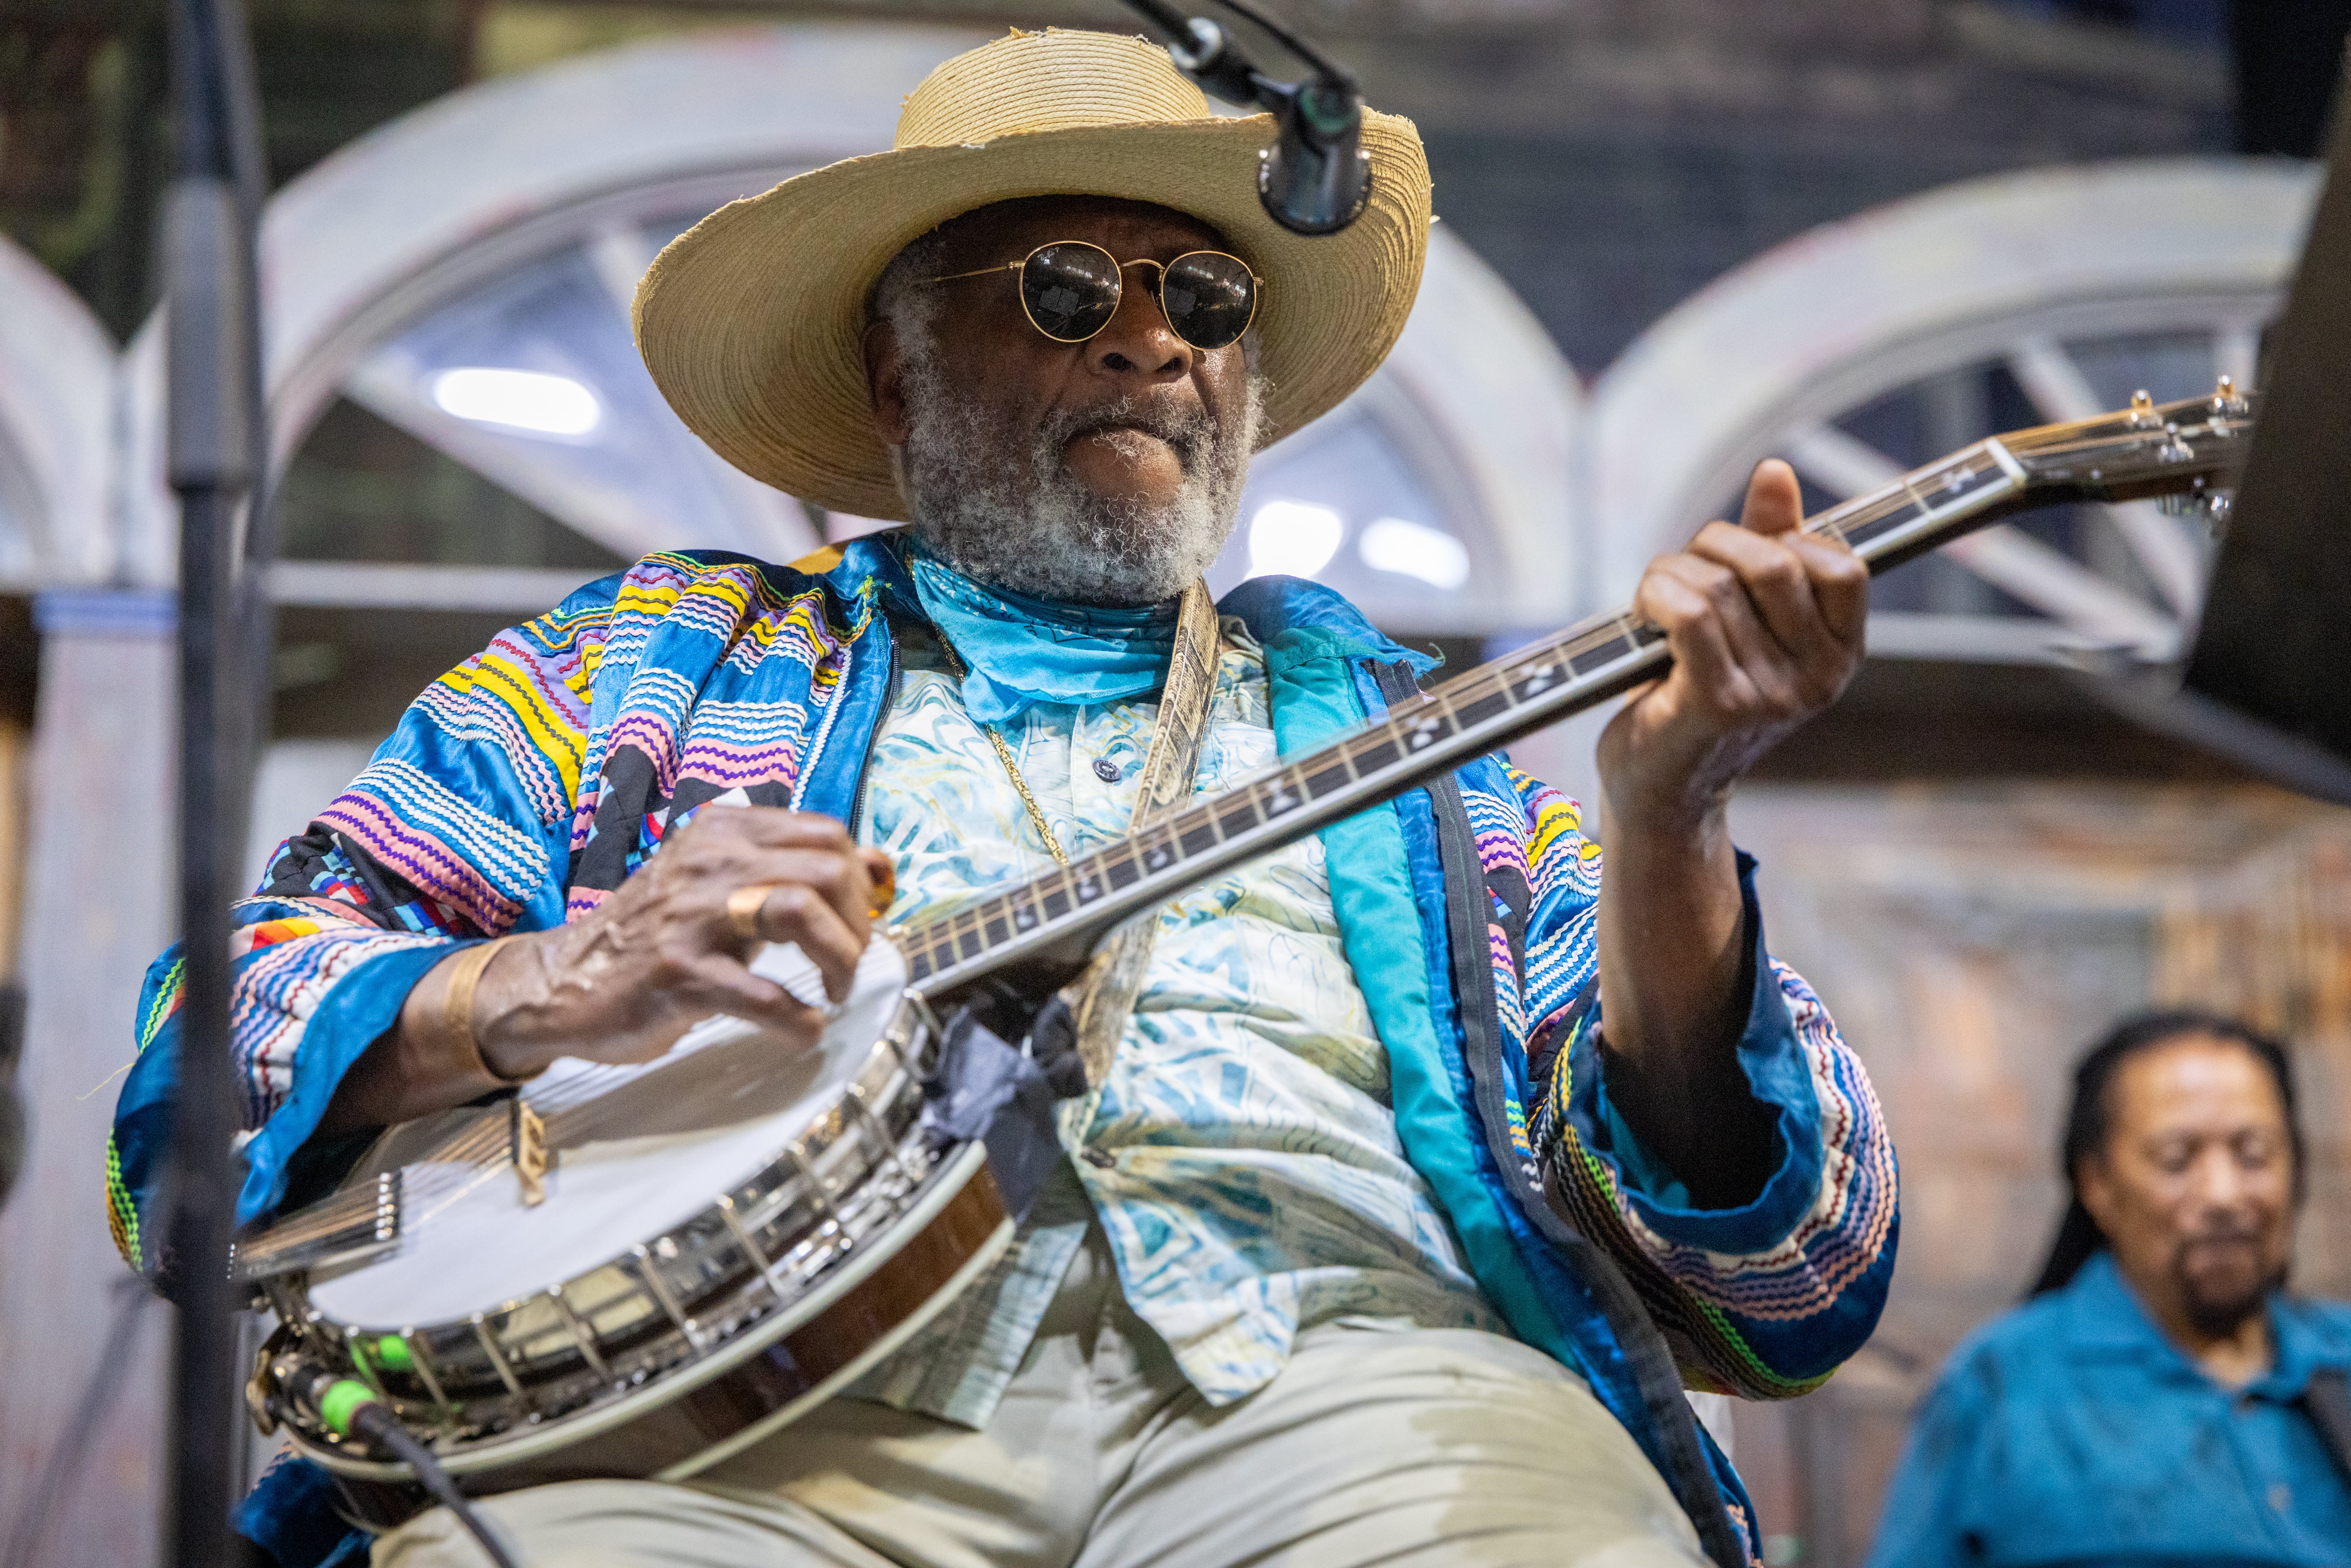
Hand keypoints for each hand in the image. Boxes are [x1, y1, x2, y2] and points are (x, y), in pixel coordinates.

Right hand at [325, 807, 891, 1130]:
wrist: (563, 981)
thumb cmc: (656, 936)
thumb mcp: (723, 884)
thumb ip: (793, 870)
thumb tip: (882, 868)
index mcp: (725, 832)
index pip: (829, 835)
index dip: (862, 881)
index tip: (862, 920)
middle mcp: (710, 861)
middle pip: (827, 868)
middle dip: (858, 924)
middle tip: (848, 965)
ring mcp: (691, 916)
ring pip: (800, 910)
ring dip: (839, 958)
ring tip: (835, 991)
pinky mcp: (678, 974)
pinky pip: (763, 993)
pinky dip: (799, 1019)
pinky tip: (802, 1029)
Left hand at [1597, 459, 1865, 830]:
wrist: (1664, 787)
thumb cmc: (1700, 692)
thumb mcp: (1747, 620)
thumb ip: (1768, 546)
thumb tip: (1775, 472)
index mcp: (1841, 654)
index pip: (1844, 565)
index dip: (1786, 539)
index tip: (1741, 555)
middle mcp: (1818, 678)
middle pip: (1773, 563)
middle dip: (1714, 547)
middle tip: (1680, 573)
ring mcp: (1772, 695)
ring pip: (1719, 585)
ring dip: (1670, 575)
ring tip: (1653, 602)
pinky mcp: (1718, 706)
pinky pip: (1691, 614)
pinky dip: (1656, 596)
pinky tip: (1643, 614)